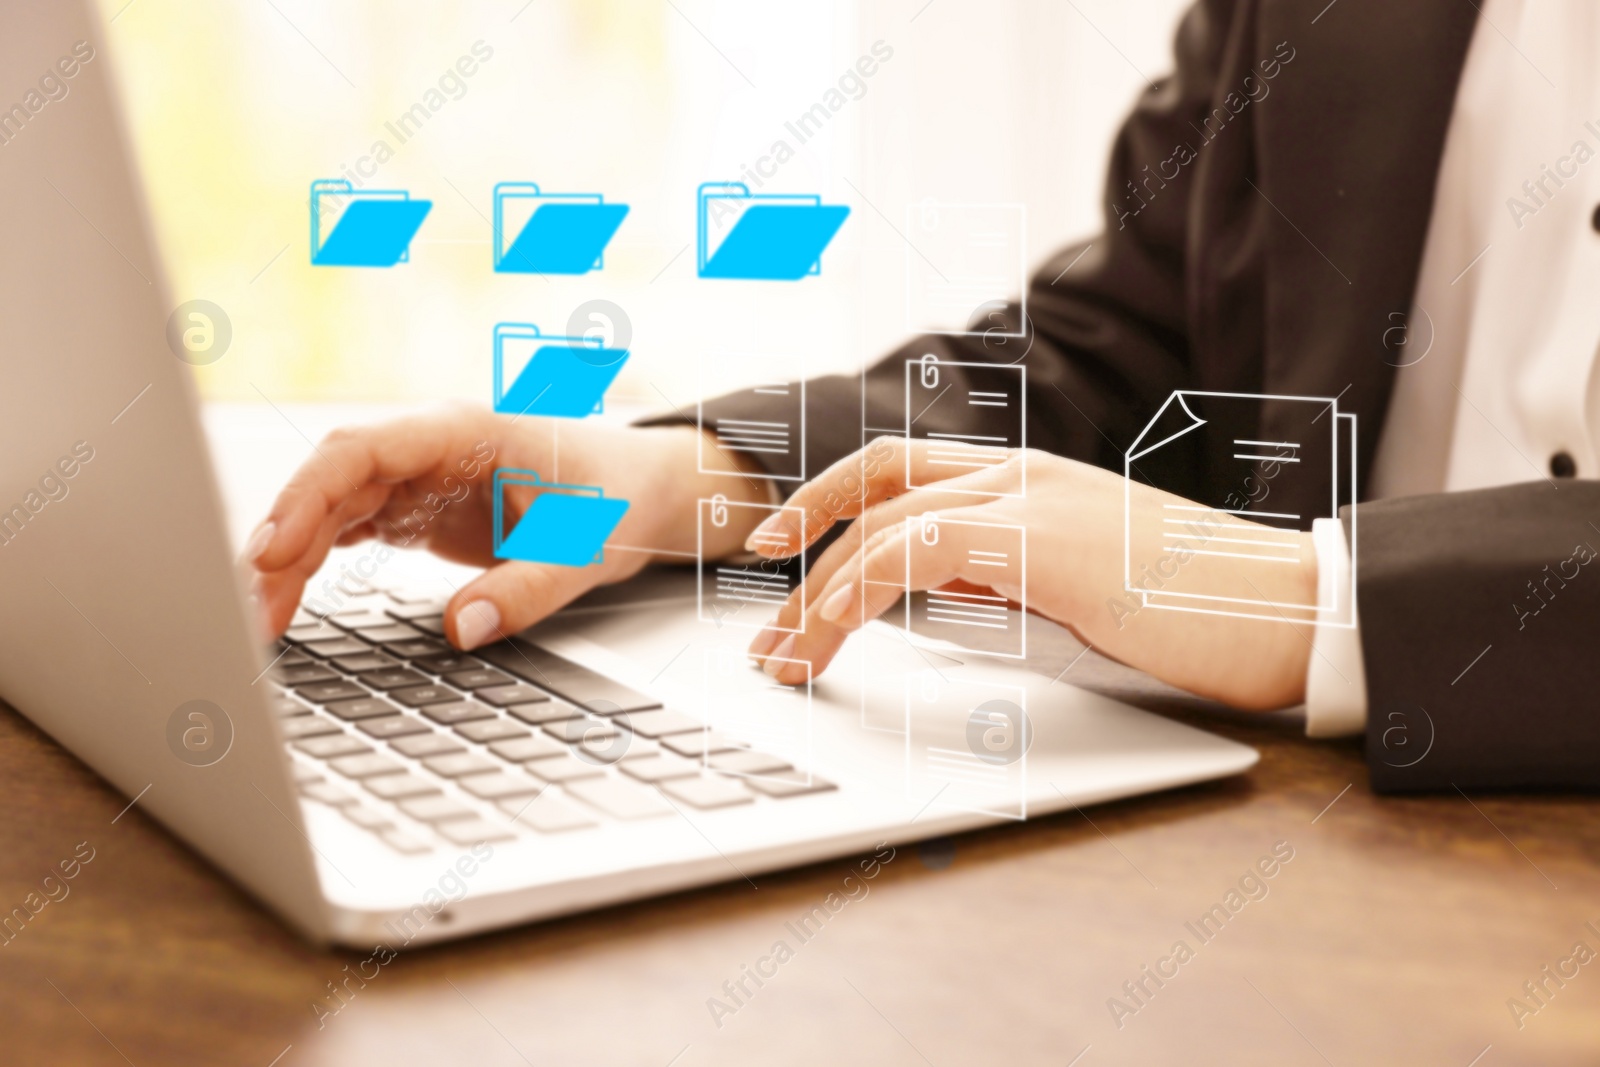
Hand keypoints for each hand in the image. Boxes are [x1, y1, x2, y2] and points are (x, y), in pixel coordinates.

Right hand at [246, 404, 769, 647]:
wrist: (644, 489)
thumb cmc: (620, 497)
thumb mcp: (588, 546)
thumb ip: (528, 586)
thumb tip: (462, 628)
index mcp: (463, 432)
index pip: (361, 449)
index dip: (307, 495)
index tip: (272, 550)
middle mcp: (429, 450)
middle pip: (330, 483)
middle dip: (283, 541)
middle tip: (253, 613)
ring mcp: (418, 479)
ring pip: (331, 510)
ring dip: (291, 561)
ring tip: (261, 622)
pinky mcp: (417, 511)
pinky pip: (349, 531)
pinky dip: (315, 564)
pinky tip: (286, 601)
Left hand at [743, 438, 1317, 710]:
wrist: (1286, 609)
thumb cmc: (1194, 611)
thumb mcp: (1074, 591)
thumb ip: (997, 583)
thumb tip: (914, 604)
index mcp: (1029, 478)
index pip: (901, 468)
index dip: (828, 497)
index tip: (780, 545)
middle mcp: (1019, 473)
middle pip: (874, 483)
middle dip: (801, 539)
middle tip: (757, 609)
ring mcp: (1029, 497)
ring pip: (883, 523)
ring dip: (818, 591)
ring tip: (783, 654)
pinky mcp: (1040, 539)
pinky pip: (916, 550)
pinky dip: (860, 590)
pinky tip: (834, 632)